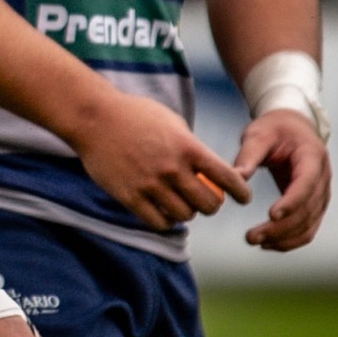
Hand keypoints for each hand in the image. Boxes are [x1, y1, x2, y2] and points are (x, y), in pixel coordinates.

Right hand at [71, 89, 250, 229]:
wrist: (94, 118)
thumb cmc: (135, 115)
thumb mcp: (171, 122)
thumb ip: (191, 146)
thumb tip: (210, 171)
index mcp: (187, 147)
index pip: (226, 178)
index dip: (240, 192)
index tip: (243, 198)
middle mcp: (172, 168)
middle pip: (209, 204)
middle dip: (211, 205)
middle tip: (206, 201)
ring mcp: (151, 185)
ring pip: (185, 216)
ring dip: (187, 212)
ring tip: (181, 204)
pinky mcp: (131, 197)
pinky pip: (159, 222)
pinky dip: (166, 220)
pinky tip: (163, 211)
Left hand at [231, 109, 330, 250]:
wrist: (293, 128)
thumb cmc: (276, 129)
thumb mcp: (259, 133)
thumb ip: (249, 153)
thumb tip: (238, 177)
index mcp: (312, 156)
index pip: (306, 183)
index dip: (291, 201)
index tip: (271, 215)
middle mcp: (322, 178)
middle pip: (307, 210)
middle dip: (281, 228)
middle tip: (252, 236)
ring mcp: (321, 194)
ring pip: (309, 225)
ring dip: (284, 238)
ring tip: (256, 241)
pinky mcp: (314, 205)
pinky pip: (308, 229)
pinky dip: (290, 240)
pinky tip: (269, 244)